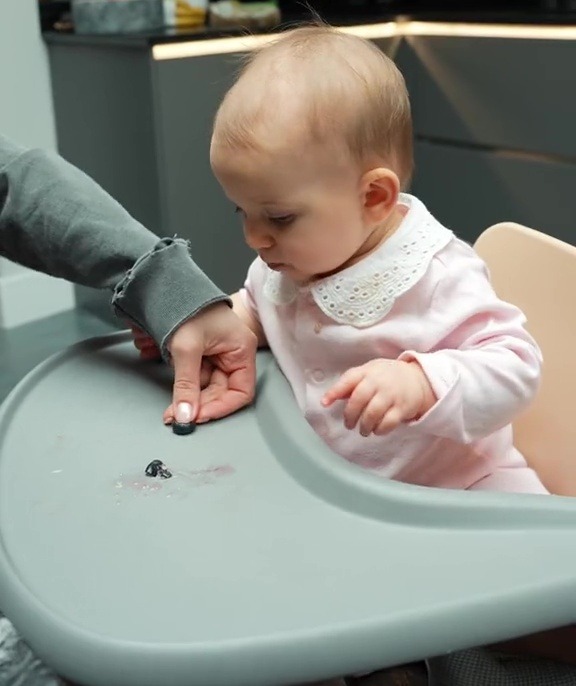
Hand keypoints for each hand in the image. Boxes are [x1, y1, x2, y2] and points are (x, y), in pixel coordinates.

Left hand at [131, 302, 257, 423]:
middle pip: (219, 392)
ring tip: (166, 399)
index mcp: (241, 350)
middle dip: (196, 404)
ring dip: (183, 393)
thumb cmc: (187, 306)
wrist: (167, 281)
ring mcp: (215, 354)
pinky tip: (164, 369)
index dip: (220, 408)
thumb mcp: (186, 347)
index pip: (241, 391)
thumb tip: (185, 416)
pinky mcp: (200, 353)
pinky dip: (177, 379)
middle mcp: (232, 354)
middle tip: (173, 415)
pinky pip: (192, 375)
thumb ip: (186, 385)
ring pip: (203, 386)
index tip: (197, 418)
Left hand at [321, 359, 435, 435]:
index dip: (334, 391)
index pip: (348, 379)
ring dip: (364, 426)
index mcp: (367, 371)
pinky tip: (376, 430)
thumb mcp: (368, 372)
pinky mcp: (403, 408)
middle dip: (350, 415)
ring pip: (372, 413)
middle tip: (349, 424)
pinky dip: (379, 430)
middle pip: (358, 399)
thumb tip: (328, 399)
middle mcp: (379, 382)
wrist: (418, 379)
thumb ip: (350, 384)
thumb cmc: (386, 377)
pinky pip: (388, 423)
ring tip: (363, 430)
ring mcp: (391, 395)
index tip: (324, 403)